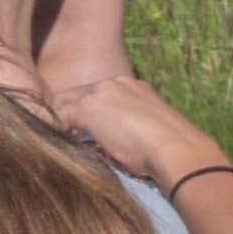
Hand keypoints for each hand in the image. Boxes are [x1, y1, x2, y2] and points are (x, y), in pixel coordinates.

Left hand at [53, 68, 225, 189]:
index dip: (83, 113)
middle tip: (64, 137)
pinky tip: (57, 144)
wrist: (177, 150)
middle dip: (67, 115)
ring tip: (59, 141)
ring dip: (61, 122)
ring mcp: (101, 92)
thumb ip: (123, 128)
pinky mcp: (88, 106)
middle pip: (75, 95)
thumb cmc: (166, 150)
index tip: (79, 133)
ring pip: (64, 103)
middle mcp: (115, 83)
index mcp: (132, 87)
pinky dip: (55, 129)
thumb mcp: (145, 130)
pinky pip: (58, 116)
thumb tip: (104, 143)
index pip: (94, 95)